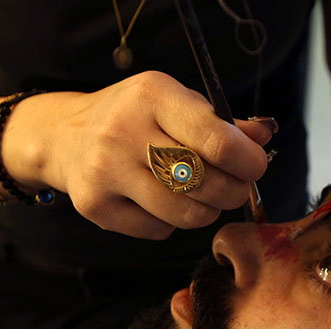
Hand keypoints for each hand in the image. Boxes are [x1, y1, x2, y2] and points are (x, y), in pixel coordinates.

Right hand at [7, 71, 274, 238]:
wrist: (66, 136)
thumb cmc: (137, 119)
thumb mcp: (176, 104)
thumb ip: (222, 123)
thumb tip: (264, 136)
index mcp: (153, 95)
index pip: (215, 140)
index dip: (247, 162)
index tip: (254, 168)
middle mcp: (123, 130)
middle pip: (204, 180)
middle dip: (233, 191)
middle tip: (235, 189)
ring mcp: (105, 170)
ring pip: (184, 212)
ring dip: (206, 212)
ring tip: (204, 198)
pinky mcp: (94, 204)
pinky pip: (157, 230)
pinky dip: (171, 223)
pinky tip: (161, 203)